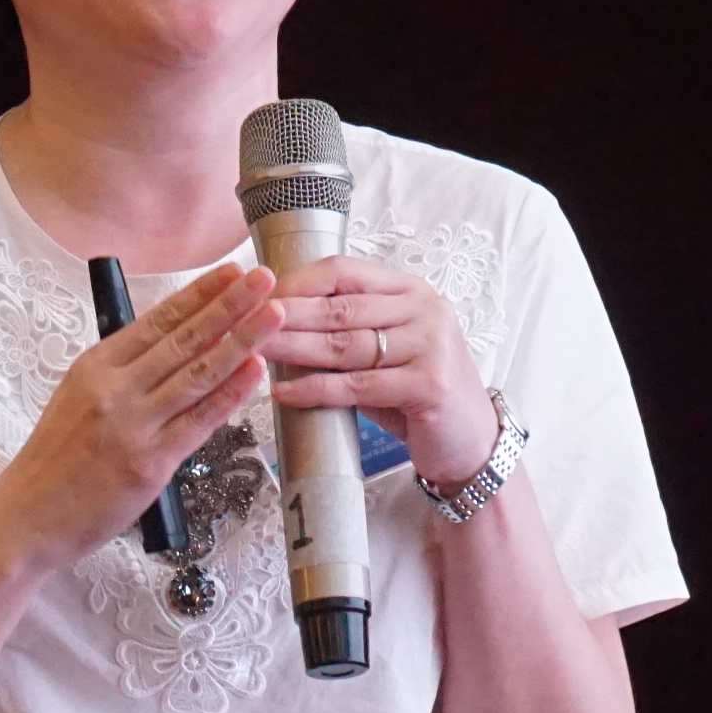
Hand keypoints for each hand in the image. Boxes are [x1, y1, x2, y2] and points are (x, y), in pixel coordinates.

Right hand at [0, 261, 279, 562]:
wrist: (25, 517)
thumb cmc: (51, 464)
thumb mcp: (75, 400)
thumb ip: (119, 376)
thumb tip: (167, 351)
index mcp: (95, 367)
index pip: (157, 321)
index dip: (199, 294)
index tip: (230, 272)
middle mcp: (115, 389)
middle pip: (184, 339)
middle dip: (230, 304)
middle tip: (265, 278)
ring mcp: (133, 425)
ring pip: (198, 374)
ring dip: (242, 340)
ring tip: (274, 314)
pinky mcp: (149, 463)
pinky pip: (199, 422)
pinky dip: (230, 394)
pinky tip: (255, 370)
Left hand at [265, 255, 488, 481]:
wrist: (469, 441)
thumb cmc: (415, 393)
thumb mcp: (383, 353)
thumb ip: (344, 333)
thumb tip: (276, 324)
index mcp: (410, 291)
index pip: (345, 271)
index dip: (297, 281)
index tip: (257, 294)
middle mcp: (425, 310)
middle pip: (340, 308)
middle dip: (286, 315)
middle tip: (242, 322)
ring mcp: (431, 346)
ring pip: (346, 345)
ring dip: (294, 348)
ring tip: (254, 351)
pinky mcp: (429, 386)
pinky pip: (357, 386)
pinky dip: (316, 388)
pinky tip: (284, 390)